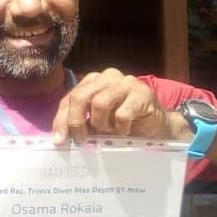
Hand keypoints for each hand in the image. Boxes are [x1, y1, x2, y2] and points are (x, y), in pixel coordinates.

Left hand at [52, 67, 186, 143]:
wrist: (157, 126)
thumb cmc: (124, 124)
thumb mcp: (97, 123)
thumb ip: (81, 123)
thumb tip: (60, 139)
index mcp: (93, 81)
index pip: (70, 97)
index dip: (61, 119)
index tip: (59, 140)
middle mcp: (108, 76)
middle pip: (80, 97)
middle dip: (76, 122)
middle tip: (81, 140)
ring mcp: (126, 82)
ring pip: (99, 103)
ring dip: (101, 124)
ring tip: (109, 132)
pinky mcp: (142, 93)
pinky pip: (122, 114)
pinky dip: (120, 127)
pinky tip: (126, 131)